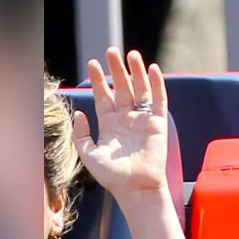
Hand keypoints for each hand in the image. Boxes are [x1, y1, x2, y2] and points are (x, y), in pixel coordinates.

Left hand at [73, 47, 170, 204]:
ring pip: (140, 89)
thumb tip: (80, 112)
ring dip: (135, 71)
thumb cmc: (112, 175)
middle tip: (111, 51)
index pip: (104, 95)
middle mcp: (126, 119)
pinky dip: (156, 84)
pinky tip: (152, 69)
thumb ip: (81, 134)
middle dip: (116, 69)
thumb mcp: (88, 153)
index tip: (92, 63)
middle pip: (122, 87)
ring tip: (131, 54)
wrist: (135, 187)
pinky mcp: (158, 124)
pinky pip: (158, 99)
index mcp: (109, 124)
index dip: (99, 79)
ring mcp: (143, 120)